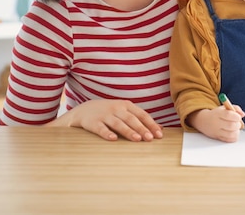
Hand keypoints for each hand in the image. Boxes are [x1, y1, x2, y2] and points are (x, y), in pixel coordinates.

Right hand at [46, 99, 163, 141]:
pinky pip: (101, 128)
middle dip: (142, 128)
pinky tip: (113, 139)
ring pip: (118, 123)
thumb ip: (141, 119)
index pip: (142, 114)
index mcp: (126, 105)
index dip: (151, 124)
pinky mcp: (93, 122)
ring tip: (137, 139)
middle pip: (131, 119)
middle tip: (150, 138)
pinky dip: (107, 133)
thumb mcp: (125, 112)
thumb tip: (161, 128)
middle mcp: (116, 108)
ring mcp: (104, 114)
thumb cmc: (110, 113)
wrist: (84, 110)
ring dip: (128, 131)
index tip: (159, 134)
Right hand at [188, 106, 244, 142]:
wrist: (204, 121)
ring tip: (235, 128)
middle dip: (237, 124)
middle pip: (230, 126)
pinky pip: (229, 140)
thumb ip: (235, 108)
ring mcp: (217, 132)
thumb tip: (242, 114)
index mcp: (218, 113)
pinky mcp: (218, 138)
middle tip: (237, 123)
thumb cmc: (217, 114)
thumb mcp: (224, 108)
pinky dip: (234, 137)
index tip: (238, 117)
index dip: (236, 116)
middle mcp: (216, 123)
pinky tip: (233, 132)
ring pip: (231, 134)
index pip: (228, 115)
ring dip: (237, 131)